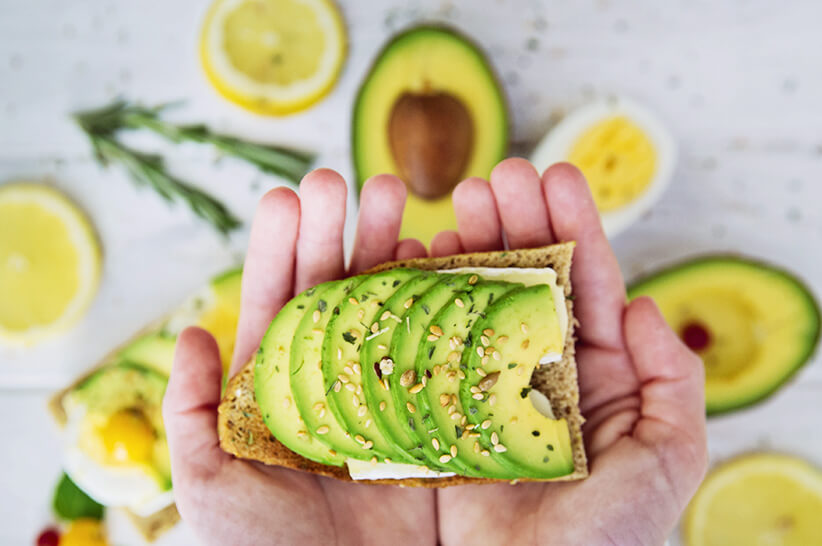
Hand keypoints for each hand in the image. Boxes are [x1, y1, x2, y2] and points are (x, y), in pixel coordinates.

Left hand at [163, 170, 435, 544]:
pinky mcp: (433, 422)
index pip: (276, 305)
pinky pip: (441, 356)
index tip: (287, 197)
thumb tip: (189, 334)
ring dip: (395, 256)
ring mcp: (387, 397)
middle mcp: (335, 382)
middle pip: (337, 293)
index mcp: (279, 389)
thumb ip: (190, 413)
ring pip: (390, 312)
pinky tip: (447, 266)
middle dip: (339, 233)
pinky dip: (446, 310)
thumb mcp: (207, 486)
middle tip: (349, 181)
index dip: (279, 250)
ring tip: (404, 206)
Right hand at [433, 159, 706, 545]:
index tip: (553, 174)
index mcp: (595, 374)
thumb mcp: (667, 459)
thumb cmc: (608, 539)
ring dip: (466, 252)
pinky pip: (428, 348)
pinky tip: (413, 265)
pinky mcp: (439, 413)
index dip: (572, 226)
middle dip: (513, 223)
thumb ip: (673, 384)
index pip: (586, 285)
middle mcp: (538, 372)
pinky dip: (419, 305)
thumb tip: (648, 306)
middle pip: (526, 282)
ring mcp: (485, 388)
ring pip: (475, 305)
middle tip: (493, 177)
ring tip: (453, 208)